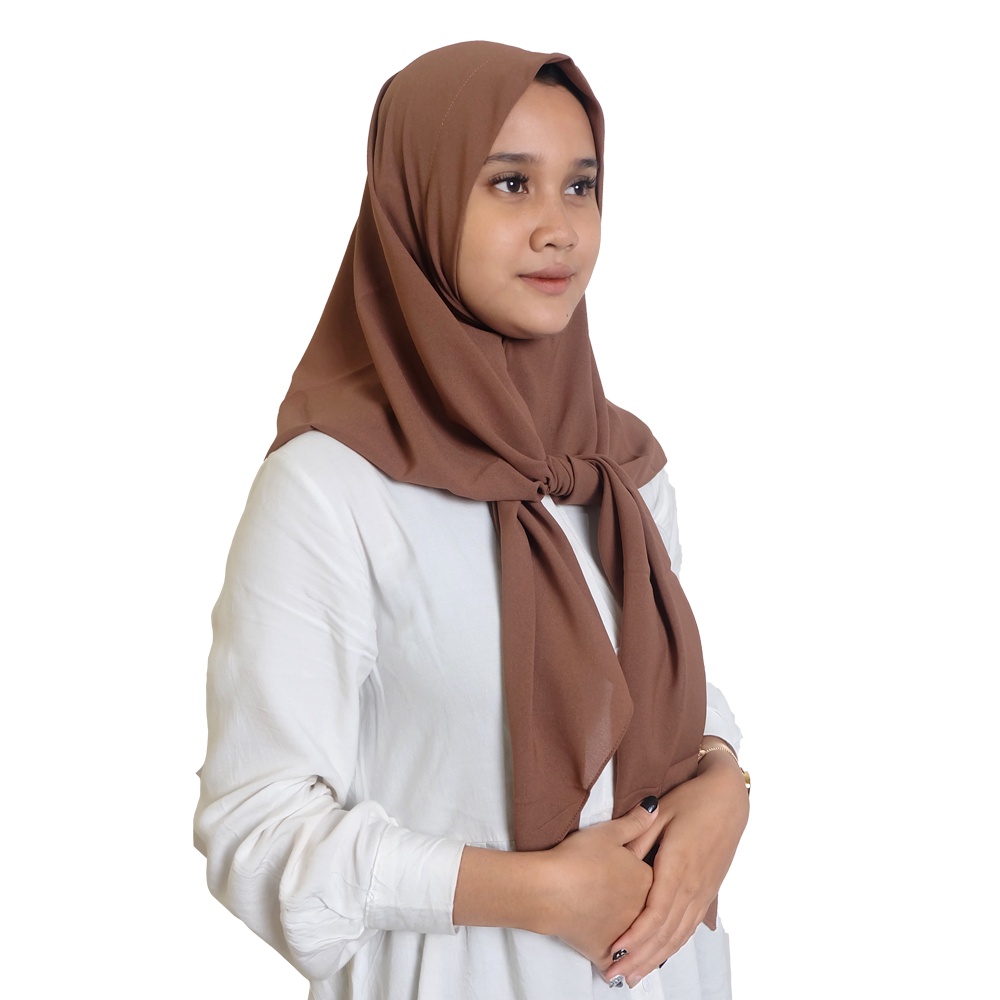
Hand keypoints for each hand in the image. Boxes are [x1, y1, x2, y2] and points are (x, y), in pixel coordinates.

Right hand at [542, 798, 658, 966]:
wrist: (549, 888)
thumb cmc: (577, 858)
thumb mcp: (608, 832)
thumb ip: (636, 821)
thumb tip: (655, 807)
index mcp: (646, 880)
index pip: (659, 880)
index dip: (650, 878)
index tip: (643, 879)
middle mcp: (642, 910)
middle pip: (649, 911)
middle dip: (646, 912)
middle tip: (642, 912)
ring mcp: (625, 934)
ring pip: (636, 941)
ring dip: (638, 944)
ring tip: (637, 946)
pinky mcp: (605, 952)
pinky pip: (616, 963)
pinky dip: (617, 966)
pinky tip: (619, 971)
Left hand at [603, 753, 748, 986]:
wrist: (728, 799)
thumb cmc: (692, 800)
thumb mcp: (660, 812)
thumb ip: (637, 836)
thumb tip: (616, 859)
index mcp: (678, 866)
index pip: (656, 912)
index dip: (636, 935)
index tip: (615, 950)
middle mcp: (693, 886)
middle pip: (666, 932)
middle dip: (640, 957)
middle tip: (615, 975)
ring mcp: (703, 891)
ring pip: (679, 934)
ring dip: (655, 958)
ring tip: (634, 975)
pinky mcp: (708, 892)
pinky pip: (689, 926)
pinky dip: (673, 946)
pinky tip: (660, 956)